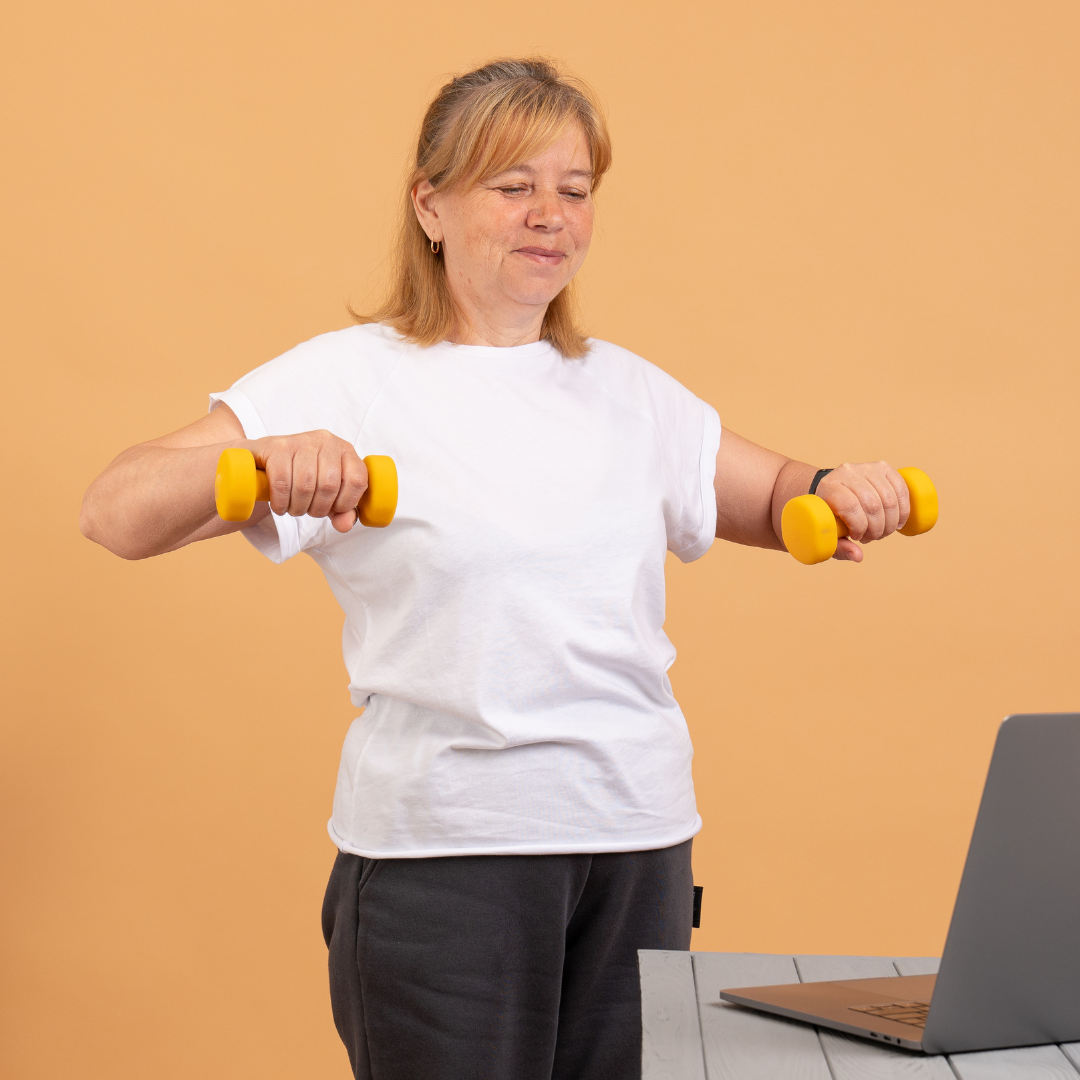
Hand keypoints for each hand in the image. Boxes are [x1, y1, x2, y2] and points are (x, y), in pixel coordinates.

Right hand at [252, 430, 366, 532]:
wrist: (261, 460)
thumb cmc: (299, 476)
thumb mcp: (326, 494)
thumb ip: (341, 512)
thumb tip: (345, 525)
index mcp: (344, 450)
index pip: (357, 480)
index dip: (346, 502)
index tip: (333, 510)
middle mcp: (326, 441)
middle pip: (329, 485)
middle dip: (317, 509)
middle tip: (307, 511)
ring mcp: (301, 441)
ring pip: (305, 484)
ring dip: (298, 507)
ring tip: (293, 509)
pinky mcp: (277, 447)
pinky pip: (282, 481)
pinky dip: (281, 502)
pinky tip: (279, 506)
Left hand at [816, 462, 909, 561]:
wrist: (832, 490)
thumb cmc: (829, 516)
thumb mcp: (829, 533)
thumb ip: (840, 548)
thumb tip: (858, 556)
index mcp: (829, 487)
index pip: (850, 506)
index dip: (859, 526)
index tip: (857, 537)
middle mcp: (847, 472)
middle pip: (872, 504)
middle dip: (877, 528)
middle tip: (872, 537)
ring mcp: (866, 467)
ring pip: (889, 498)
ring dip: (891, 522)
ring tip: (882, 531)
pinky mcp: (883, 467)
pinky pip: (901, 488)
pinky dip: (904, 509)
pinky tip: (898, 522)